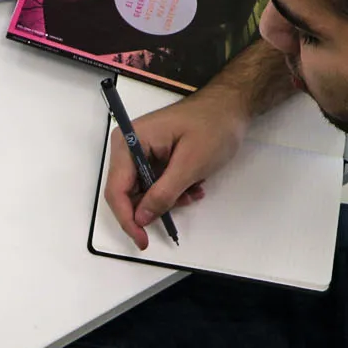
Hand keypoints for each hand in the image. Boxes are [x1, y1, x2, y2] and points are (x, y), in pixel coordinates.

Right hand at [103, 89, 251, 249]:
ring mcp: (139, 151)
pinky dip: (173, 191)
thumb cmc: (213, 127)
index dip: (127, 219)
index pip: (117, 189)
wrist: (231, 106)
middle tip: (183, 204)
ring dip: (168, 199)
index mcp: (130, 142)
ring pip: (143, 192)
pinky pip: (154, 184)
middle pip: (127, 192)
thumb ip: (163, 194)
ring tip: (194, 190)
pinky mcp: (152, 155)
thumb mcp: (190, 164)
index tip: (142, 241)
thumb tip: (140, 219)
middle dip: (154, 206)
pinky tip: (194, 185)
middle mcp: (128, 146)